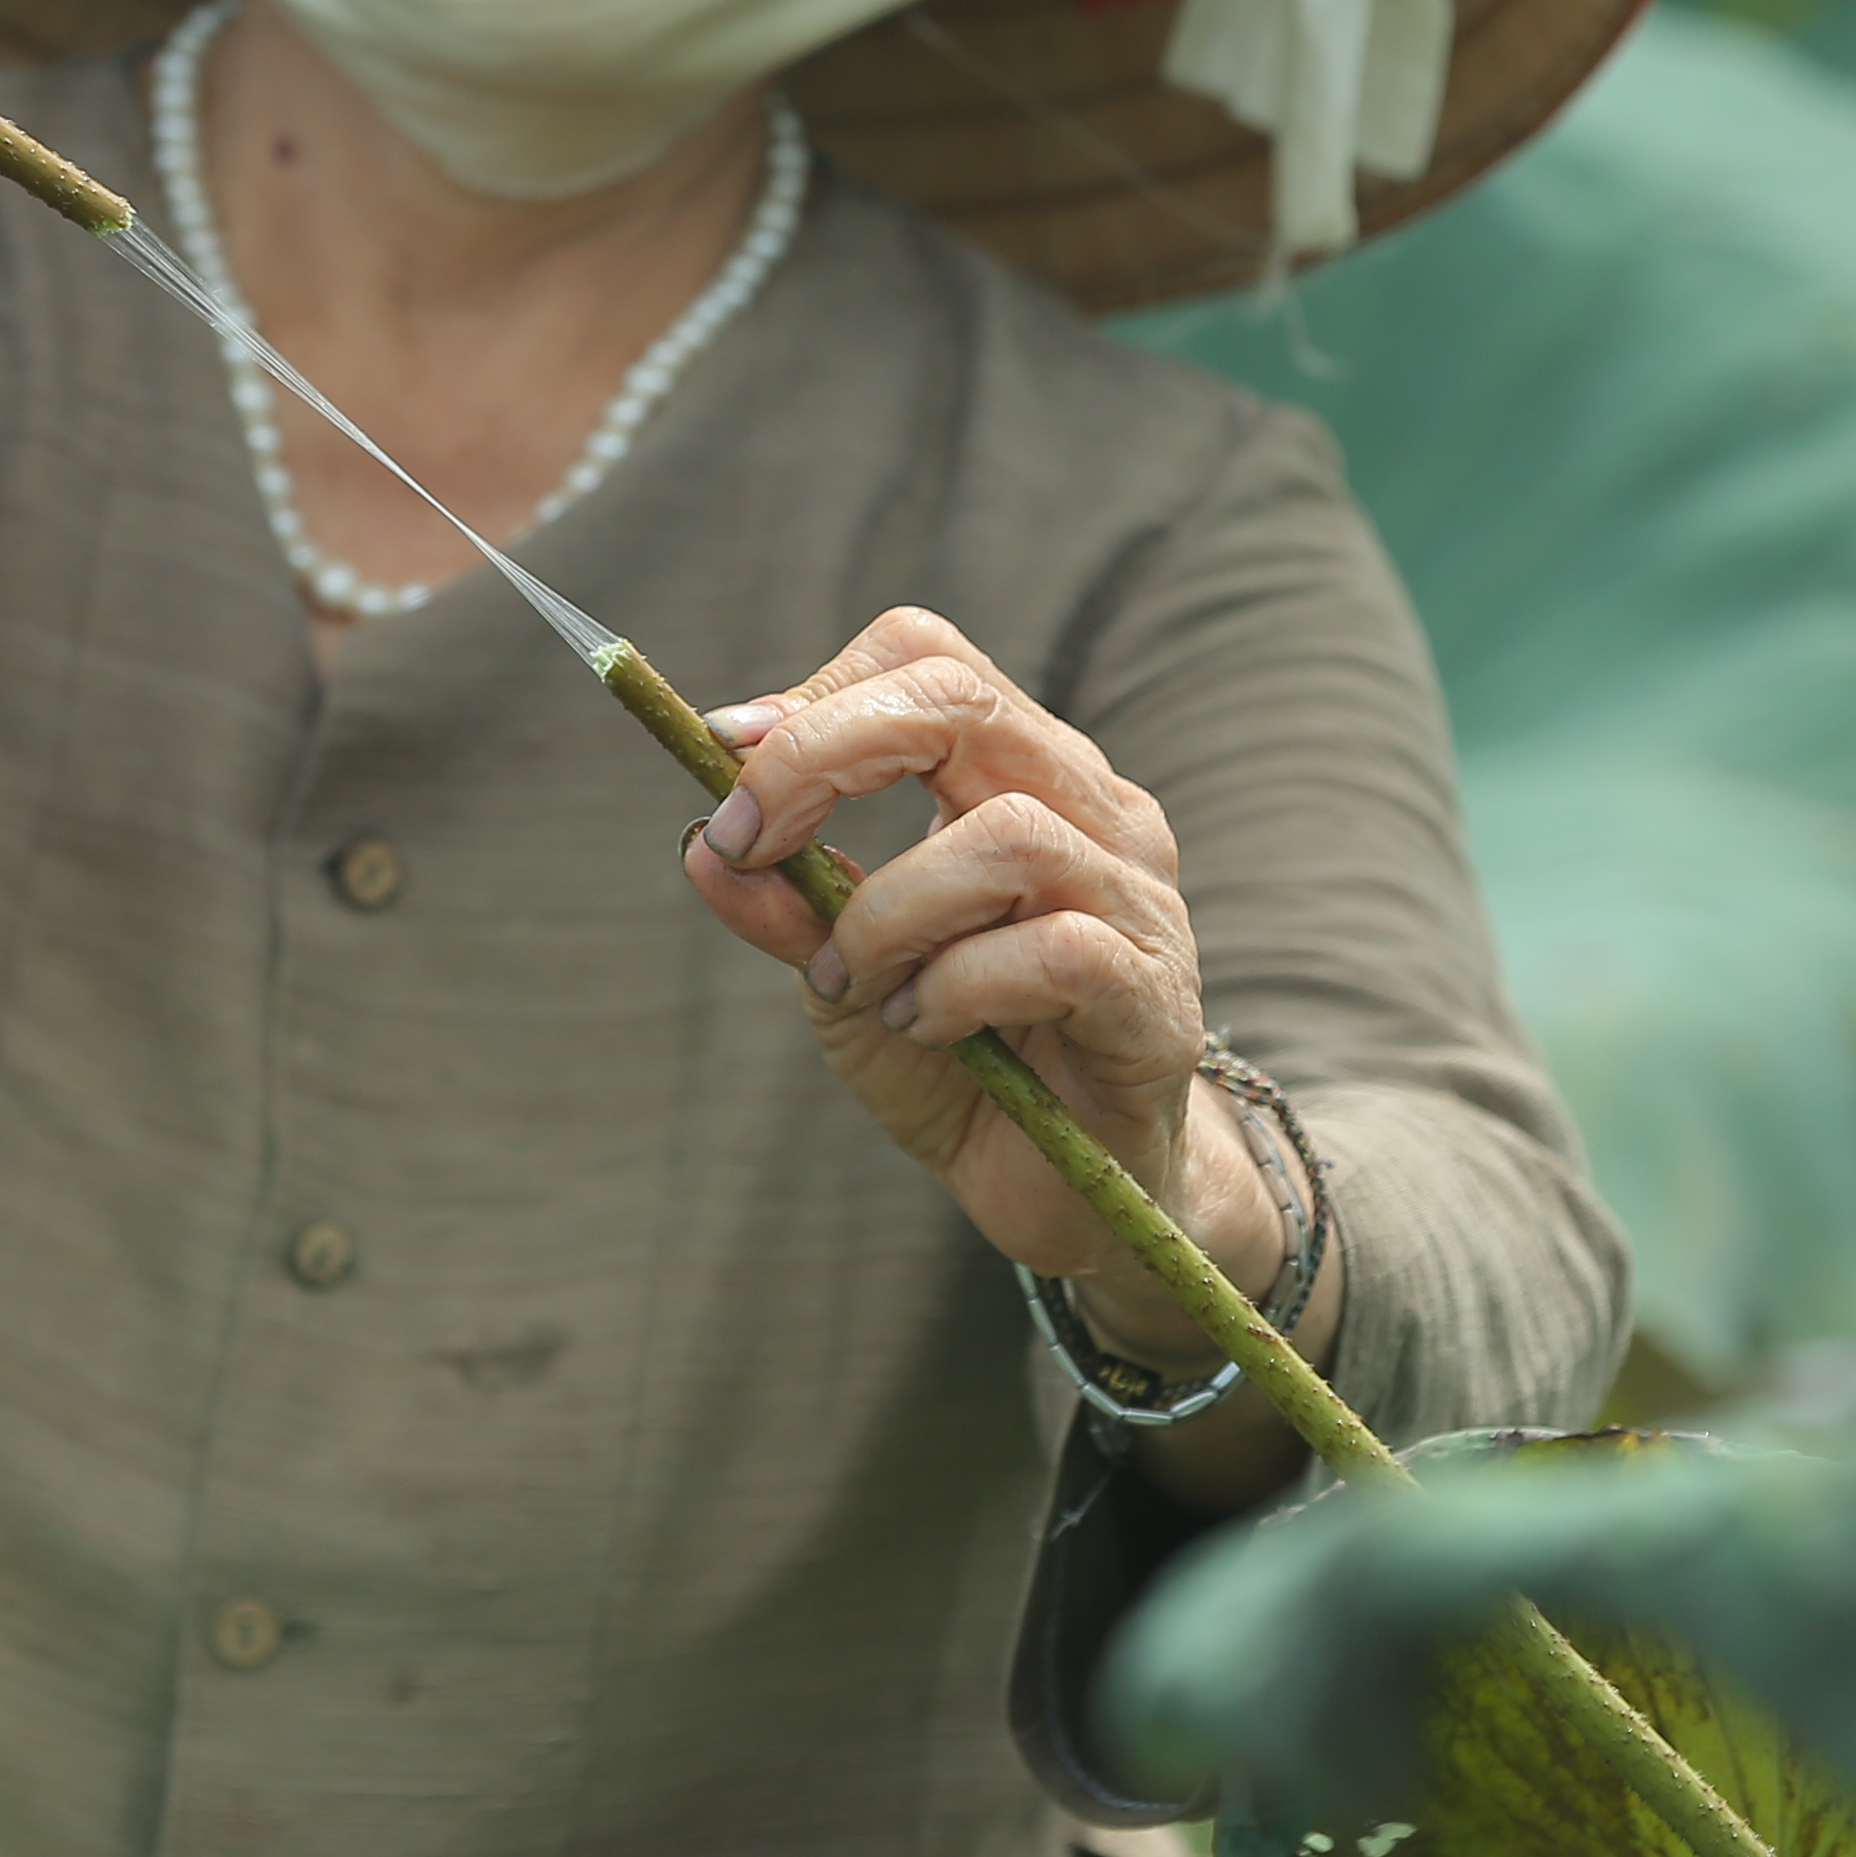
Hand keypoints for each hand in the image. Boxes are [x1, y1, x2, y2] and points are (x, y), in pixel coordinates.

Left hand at [677, 607, 1284, 1359]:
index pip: (929, 659)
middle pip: (963, 704)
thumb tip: (699, 846)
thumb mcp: (844, 981)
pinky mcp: (1156, 997)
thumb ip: (785, 910)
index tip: (726, 757)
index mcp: (1023, 776)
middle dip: (824, 756)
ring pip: (1003, 833)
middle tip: (749, 841)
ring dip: (887, 910)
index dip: (816, 693)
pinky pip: (1056, 951)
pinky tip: (927, 1027)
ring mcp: (1138, 899)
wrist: (1075, 1197)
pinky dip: (958, 988)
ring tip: (855, 984)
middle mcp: (1094, 811)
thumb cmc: (969, 1068)